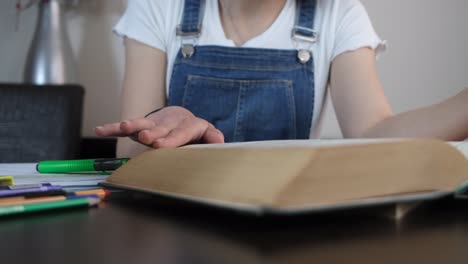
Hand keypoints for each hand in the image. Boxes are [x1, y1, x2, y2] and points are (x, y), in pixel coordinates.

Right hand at [95, 106, 224, 147]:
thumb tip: (220, 142)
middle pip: (161, 127)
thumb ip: (212, 136)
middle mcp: (169, 121)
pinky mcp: (140, 126)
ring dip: (133, 126)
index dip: (172, 138)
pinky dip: (112, 128)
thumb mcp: (206, 133)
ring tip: (123, 128)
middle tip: (145, 138)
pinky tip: (100, 130)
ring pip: (142, 123)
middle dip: (152, 133)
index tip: (161, 145)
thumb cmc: (193, 131)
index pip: (181, 131)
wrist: (179, 117)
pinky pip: (125, 127)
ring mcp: (153, 123)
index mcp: (187, 124)